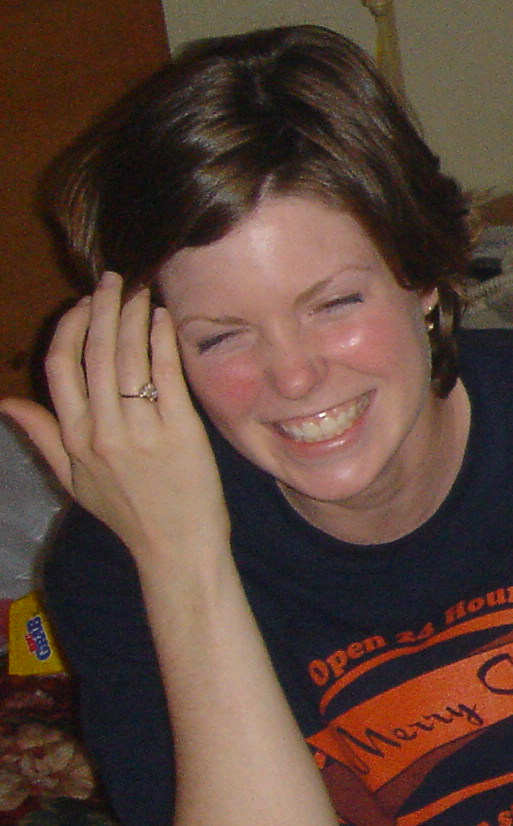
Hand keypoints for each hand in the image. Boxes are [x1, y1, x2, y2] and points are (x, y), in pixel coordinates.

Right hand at [0, 275, 229, 567]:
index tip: (83, 305)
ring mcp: (141, 430)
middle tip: (112, 279)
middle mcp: (102, 430)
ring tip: (137, 289)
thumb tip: (7, 402)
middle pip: (95, 355)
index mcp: (74, 438)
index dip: (69, 329)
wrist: (176, 545)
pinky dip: (161, 342)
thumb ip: (43, 436)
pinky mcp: (181, 432)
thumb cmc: (127, 512)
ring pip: (128, 359)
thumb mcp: (73, 478)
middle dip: (101, 310)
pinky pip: (165, 377)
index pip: (60, 368)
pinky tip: (161, 318)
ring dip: (131, 317)